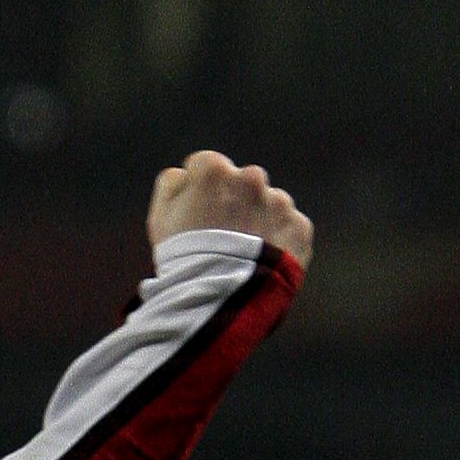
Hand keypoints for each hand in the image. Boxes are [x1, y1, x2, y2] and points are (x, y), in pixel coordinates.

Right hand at [147, 150, 313, 268]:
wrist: (223, 294)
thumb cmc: (185, 254)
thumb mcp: (160, 216)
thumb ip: (172, 183)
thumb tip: (185, 173)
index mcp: (215, 169)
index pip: (204, 165)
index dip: (197, 188)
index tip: (195, 211)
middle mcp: (251, 177)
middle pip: (240, 182)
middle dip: (232, 199)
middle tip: (220, 232)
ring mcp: (279, 202)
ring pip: (267, 203)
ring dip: (257, 218)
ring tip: (242, 250)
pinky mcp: (299, 226)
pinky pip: (287, 226)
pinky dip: (278, 238)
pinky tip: (260, 258)